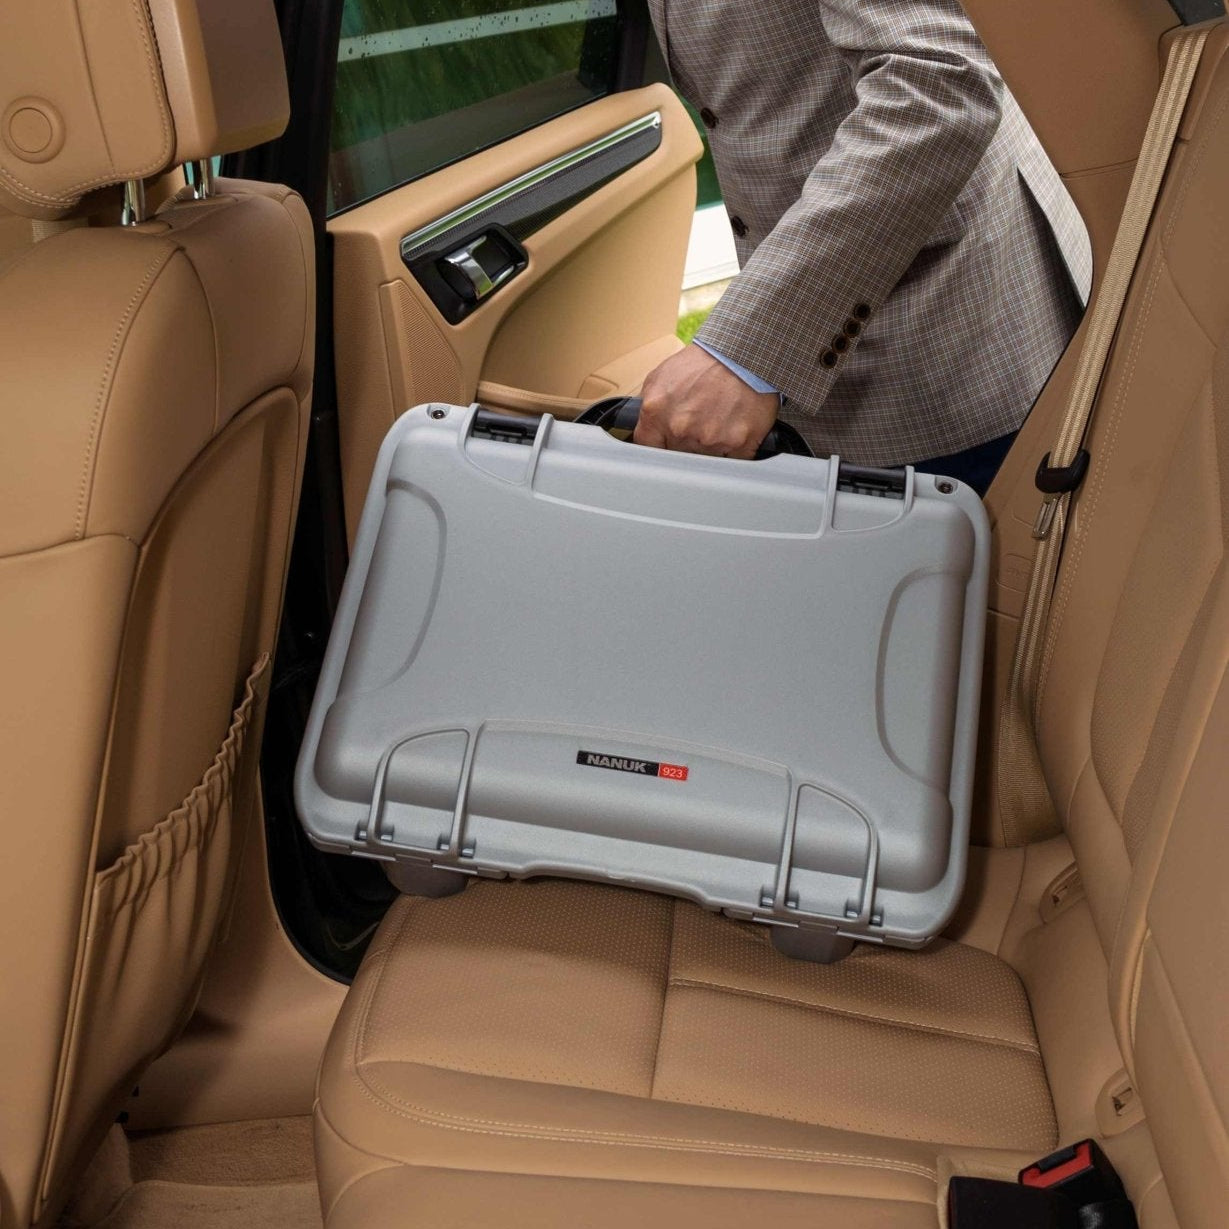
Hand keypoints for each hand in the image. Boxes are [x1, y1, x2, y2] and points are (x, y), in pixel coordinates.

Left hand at [634, 344, 778, 458]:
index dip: (657, 445)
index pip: (647, 447)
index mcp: (656, 412)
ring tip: (717, 420)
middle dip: (685, 443)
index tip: (664, 443)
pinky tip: (734, 427)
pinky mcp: (738, 443)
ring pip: (704, 459)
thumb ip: (648, 408)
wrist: (742, 352)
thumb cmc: (704, 362)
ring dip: (709, 446)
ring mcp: (710, 439)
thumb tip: (646, 430)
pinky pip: (732, 459)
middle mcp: (681, 428)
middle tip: (698, 422)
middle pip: (677, 455)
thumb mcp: (660, 377)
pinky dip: (733, 448)